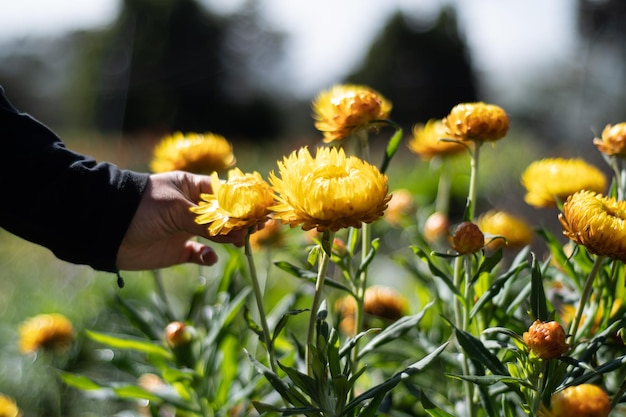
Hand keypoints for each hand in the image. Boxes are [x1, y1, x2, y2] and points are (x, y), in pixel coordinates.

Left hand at [116, 171, 247, 269]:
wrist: (106, 229)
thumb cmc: (141, 207)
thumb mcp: (176, 208)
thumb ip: (206, 221)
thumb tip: (236, 231)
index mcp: (192, 188)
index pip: (225, 192)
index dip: (244, 201)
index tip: (261, 208)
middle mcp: (192, 208)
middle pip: (226, 215)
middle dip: (242, 221)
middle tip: (259, 227)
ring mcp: (186, 229)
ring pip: (218, 235)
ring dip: (230, 238)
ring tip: (239, 243)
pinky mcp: (178, 250)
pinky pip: (200, 254)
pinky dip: (207, 257)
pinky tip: (208, 257)